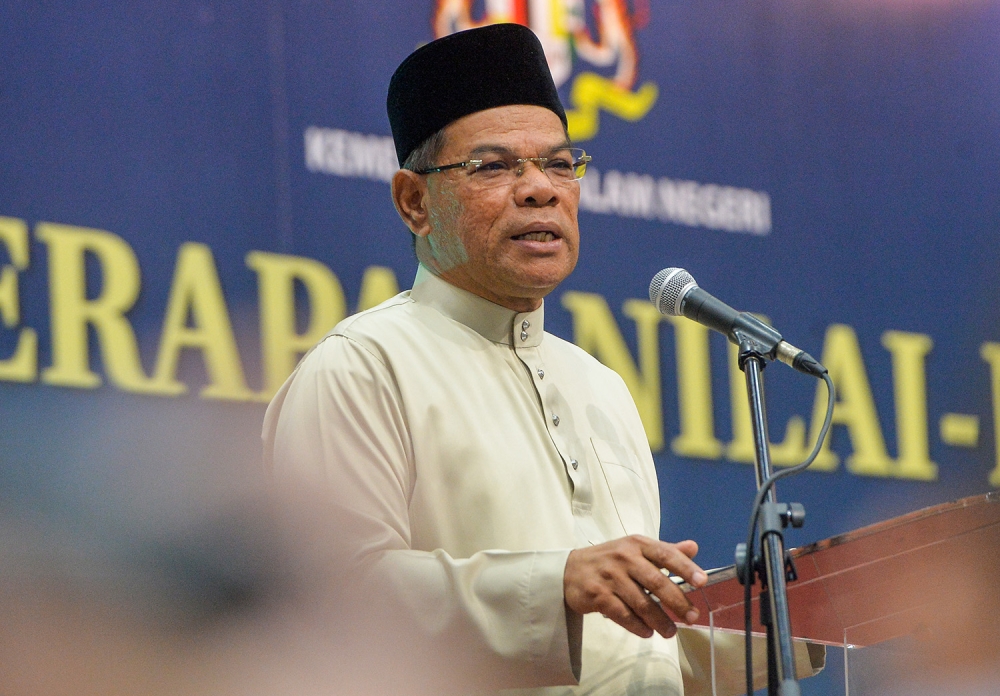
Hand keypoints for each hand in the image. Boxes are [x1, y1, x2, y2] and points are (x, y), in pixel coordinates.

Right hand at [563, 535, 706, 638]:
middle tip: (692, 617)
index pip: (666, 554)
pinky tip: (647, 632)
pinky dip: (637, 626)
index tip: (702, 582)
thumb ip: (665, 551)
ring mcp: (610, 576)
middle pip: (657, 582)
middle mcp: (624, 557)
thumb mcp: (635, 549)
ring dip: (659, 620)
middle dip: (678, 602)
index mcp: (637, 544)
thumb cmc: (610, 560)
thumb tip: (693, 547)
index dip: (685, 567)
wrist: (570, 570)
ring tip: (671, 632)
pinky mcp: (598, 595)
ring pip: (641, 603)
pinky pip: (623, 615)